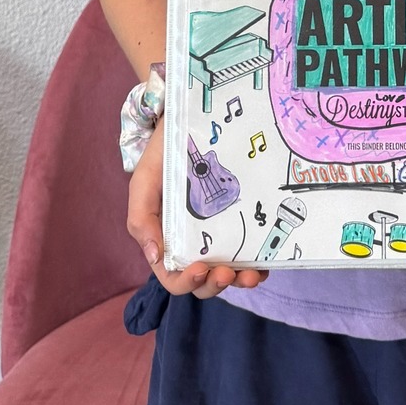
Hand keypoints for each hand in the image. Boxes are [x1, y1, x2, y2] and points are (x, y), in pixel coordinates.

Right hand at [126, 121, 268, 299]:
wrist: (189, 120)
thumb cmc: (164, 153)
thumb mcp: (145, 180)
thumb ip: (141, 217)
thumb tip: (154, 255)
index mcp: (166, 238)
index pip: (172, 275)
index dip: (185, 281)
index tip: (199, 268)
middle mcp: (192, 241)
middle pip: (202, 280)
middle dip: (214, 284)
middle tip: (227, 272)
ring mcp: (217, 232)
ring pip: (227, 271)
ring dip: (238, 280)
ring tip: (250, 274)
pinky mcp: (239, 219)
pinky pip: (248, 251)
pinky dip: (256, 263)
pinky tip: (263, 263)